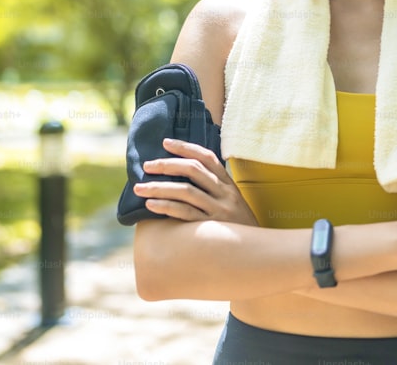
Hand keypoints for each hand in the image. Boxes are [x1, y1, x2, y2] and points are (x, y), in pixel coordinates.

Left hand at [134, 139, 257, 225]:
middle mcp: (225, 194)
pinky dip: (166, 207)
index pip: (207, 157)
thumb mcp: (234, 204)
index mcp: (229, 184)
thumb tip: (186, 177)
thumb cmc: (238, 229)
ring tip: (139, 188)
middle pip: (193, 169)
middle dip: (167, 165)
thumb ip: (216, 190)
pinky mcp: (212, 227)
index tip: (166, 143)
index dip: (186, 147)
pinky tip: (151, 205)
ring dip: (159, 187)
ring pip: (185, 191)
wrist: (257, 253)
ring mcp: (219, 210)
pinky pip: (185, 213)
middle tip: (147, 166)